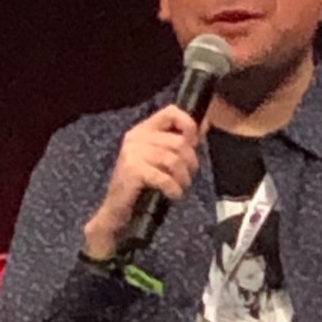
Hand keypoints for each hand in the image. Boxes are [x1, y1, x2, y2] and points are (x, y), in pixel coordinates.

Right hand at [82, 107, 202, 259]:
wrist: (116, 210)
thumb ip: (181, 140)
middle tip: (188, 176)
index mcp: (143, 130)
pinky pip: (164, 177)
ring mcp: (132, 153)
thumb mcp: (161, 159)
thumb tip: (205, 123)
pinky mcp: (132, 171)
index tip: (194, 142)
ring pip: (173, 159)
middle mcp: (135, 137)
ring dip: (183, 177)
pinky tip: (173, 195)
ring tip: (181, 187)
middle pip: (178, 141)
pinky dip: (174, 188)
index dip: (188, 124)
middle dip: (191, 161)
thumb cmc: (141, 185)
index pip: (170, 112)